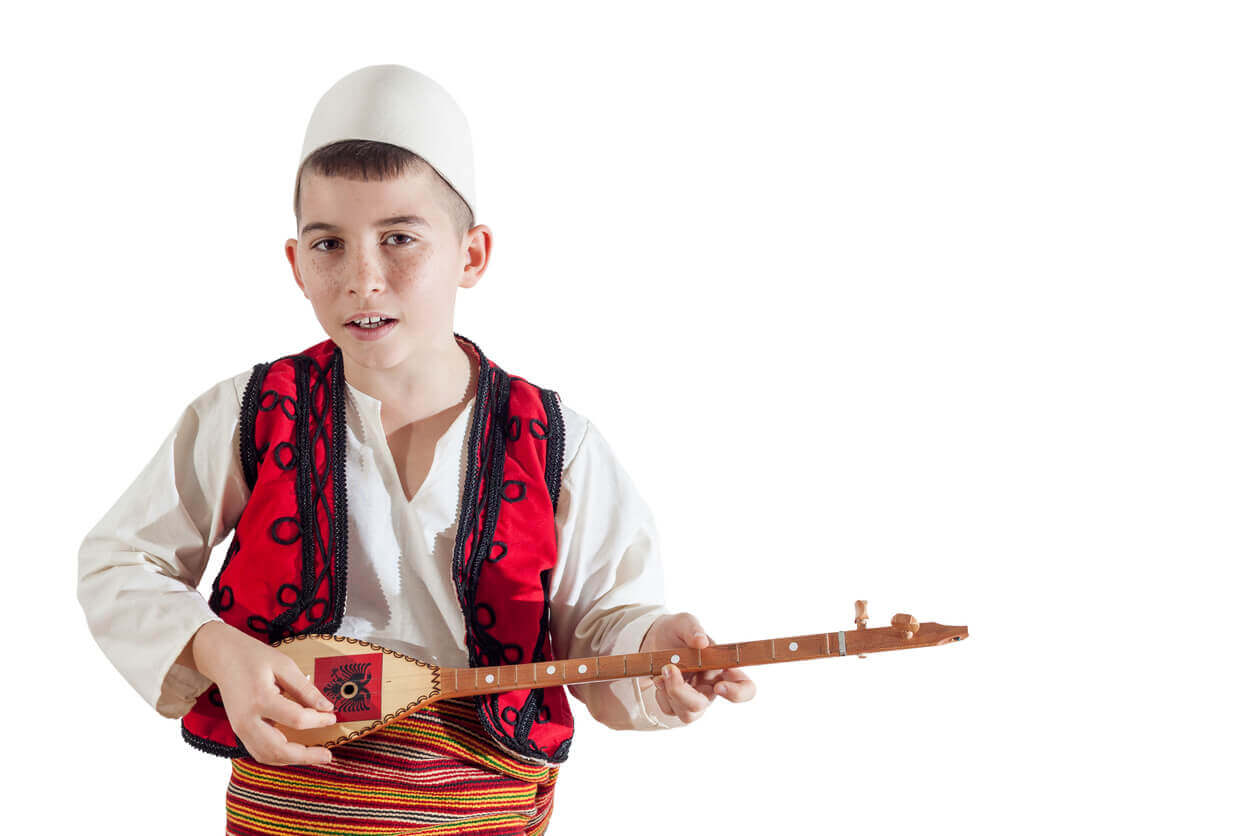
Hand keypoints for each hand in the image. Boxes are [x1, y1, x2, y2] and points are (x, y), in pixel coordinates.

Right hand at [190, 621, 338, 765]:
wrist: (222, 657)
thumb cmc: (253, 657)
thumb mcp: (284, 665)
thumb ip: (305, 689)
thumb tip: (327, 707)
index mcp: (260, 699)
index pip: (296, 719)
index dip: (319, 721)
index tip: (333, 716)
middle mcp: (247, 720)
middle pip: (278, 749)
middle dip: (306, 756)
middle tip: (328, 755)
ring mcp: (240, 729)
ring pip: (267, 756)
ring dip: (292, 760)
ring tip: (315, 756)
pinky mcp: (239, 731)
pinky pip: (259, 752)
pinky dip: (279, 756)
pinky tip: (295, 752)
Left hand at [640, 612, 755, 723]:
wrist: (654, 638)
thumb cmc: (677, 631)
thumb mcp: (684, 622)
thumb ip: (693, 629)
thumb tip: (701, 641)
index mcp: (723, 669)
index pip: (745, 688)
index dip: (738, 693)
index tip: (718, 686)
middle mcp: (710, 687)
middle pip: (703, 705)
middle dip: (682, 693)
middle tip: (670, 669)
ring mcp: (693, 698)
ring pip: (686, 713)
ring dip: (670, 692)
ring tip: (663, 670)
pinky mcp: (675, 703)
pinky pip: (669, 709)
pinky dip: (661, 693)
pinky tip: (659, 677)